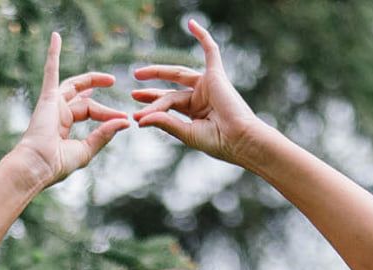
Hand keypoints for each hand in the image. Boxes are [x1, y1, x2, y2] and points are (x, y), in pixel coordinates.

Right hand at [12, 30, 130, 189]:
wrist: (37, 165)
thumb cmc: (56, 164)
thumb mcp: (85, 150)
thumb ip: (103, 135)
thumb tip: (124, 122)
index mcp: (64, 127)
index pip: (90, 112)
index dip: (107, 114)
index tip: (124, 119)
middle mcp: (57, 114)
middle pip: (83, 99)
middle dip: (98, 92)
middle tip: (113, 82)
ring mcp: (52, 104)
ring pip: (72, 85)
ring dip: (89, 77)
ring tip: (106, 75)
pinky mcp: (47, 98)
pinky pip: (50, 71)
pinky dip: (53, 54)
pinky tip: (55, 37)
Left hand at [129, 18, 265, 165]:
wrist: (240, 139)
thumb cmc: (218, 142)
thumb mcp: (187, 133)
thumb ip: (166, 123)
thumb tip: (140, 118)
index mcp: (195, 113)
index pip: (169, 106)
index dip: (152, 108)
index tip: (136, 116)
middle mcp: (200, 97)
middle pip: (171, 90)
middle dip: (151, 90)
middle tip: (133, 91)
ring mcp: (208, 84)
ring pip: (178, 75)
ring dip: (158, 72)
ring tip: (138, 73)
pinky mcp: (216, 74)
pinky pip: (210, 50)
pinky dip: (202, 35)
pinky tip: (190, 23)